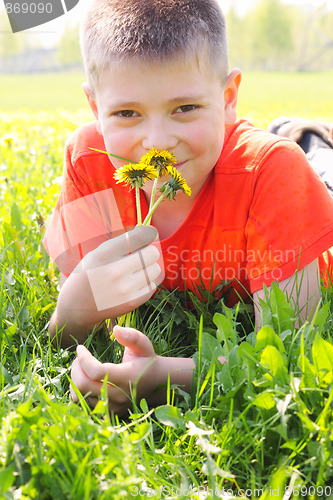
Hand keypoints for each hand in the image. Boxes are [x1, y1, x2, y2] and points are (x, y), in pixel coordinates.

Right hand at [52, 226, 160, 344]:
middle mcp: (116, 271)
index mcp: (105, 254)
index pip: (141, 236)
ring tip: (136, 271)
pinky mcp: (132, 302)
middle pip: (153, 253)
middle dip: (149, 251)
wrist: (76, 307)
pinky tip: (134, 284)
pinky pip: (152, 286)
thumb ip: (121, 243)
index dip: (150, 233)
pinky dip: (146, 284)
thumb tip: (151, 234)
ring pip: (155, 269)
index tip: (150, 235)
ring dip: (149, 268)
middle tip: (141, 255)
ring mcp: (125, 289)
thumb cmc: (88, 275)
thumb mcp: (96, 253)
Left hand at [70, 325, 160, 415]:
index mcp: (127, 377)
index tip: (80, 348)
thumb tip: (116, 329)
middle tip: (79, 358)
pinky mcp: (107, 412)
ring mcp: (113, 407)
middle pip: (84, 385)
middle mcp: (119, 395)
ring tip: (81, 368)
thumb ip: (132, 336)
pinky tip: (84, 379)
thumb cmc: (146, 359)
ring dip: (75, 380)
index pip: (96, 372)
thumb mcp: (144, 345)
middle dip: (76, 369)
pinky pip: (82, 404)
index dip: (84, 359)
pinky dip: (78, 391)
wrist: (155, 383)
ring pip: (80, 396)